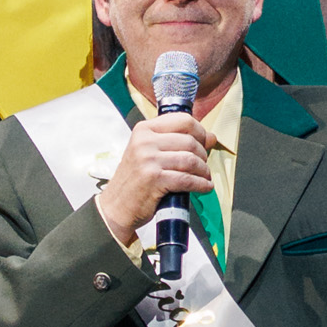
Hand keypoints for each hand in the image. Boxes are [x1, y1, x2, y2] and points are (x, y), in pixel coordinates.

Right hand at [95, 110, 213, 245]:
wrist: (115, 206)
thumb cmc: (135, 180)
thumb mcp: (149, 153)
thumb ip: (176, 142)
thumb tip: (210, 137)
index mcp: (144, 130)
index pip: (183, 120)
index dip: (200, 132)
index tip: (205, 142)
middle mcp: (144, 142)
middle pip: (190, 141)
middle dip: (203, 155)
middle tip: (203, 166)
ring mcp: (148, 160)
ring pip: (191, 160)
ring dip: (204, 171)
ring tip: (204, 177)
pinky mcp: (154, 180)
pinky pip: (187, 179)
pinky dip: (201, 184)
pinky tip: (204, 187)